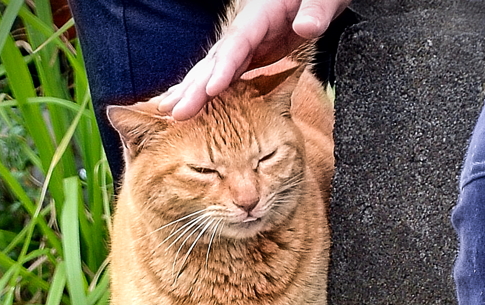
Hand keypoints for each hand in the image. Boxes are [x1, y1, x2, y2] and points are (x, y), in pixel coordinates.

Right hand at [156, 0, 350, 119]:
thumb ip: (315, 12)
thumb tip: (306, 27)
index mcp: (261, 15)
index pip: (238, 42)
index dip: (223, 66)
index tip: (209, 90)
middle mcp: (247, 30)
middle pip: (216, 59)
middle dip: (195, 86)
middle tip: (175, 111)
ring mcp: (246, 45)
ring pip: (213, 68)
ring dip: (191, 91)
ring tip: (169, 111)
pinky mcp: (250, 56)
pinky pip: (224, 76)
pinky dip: (205, 92)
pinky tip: (190, 106)